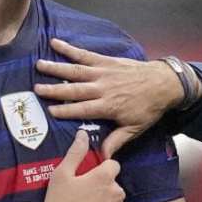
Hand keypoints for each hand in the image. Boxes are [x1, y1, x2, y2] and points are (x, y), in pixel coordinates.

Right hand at [26, 129, 126, 201]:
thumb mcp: (61, 174)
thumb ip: (76, 152)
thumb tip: (82, 133)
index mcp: (104, 177)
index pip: (113, 165)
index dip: (102, 170)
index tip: (90, 178)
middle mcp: (117, 192)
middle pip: (115, 184)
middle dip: (104, 188)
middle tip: (85, 197)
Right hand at [34, 38, 188, 155]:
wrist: (164, 83)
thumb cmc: (149, 108)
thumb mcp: (134, 128)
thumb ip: (116, 141)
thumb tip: (103, 158)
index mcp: (108, 106)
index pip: (82, 109)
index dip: (66, 110)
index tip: (50, 111)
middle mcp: (103, 88)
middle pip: (75, 89)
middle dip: (55, 89)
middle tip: (37, 88)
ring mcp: (104, 72)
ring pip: (77, 70)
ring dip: (57, 68)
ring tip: (40, 65)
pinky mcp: (106, 61)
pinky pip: (86, 54)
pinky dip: (71, 49)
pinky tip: (56, 43)